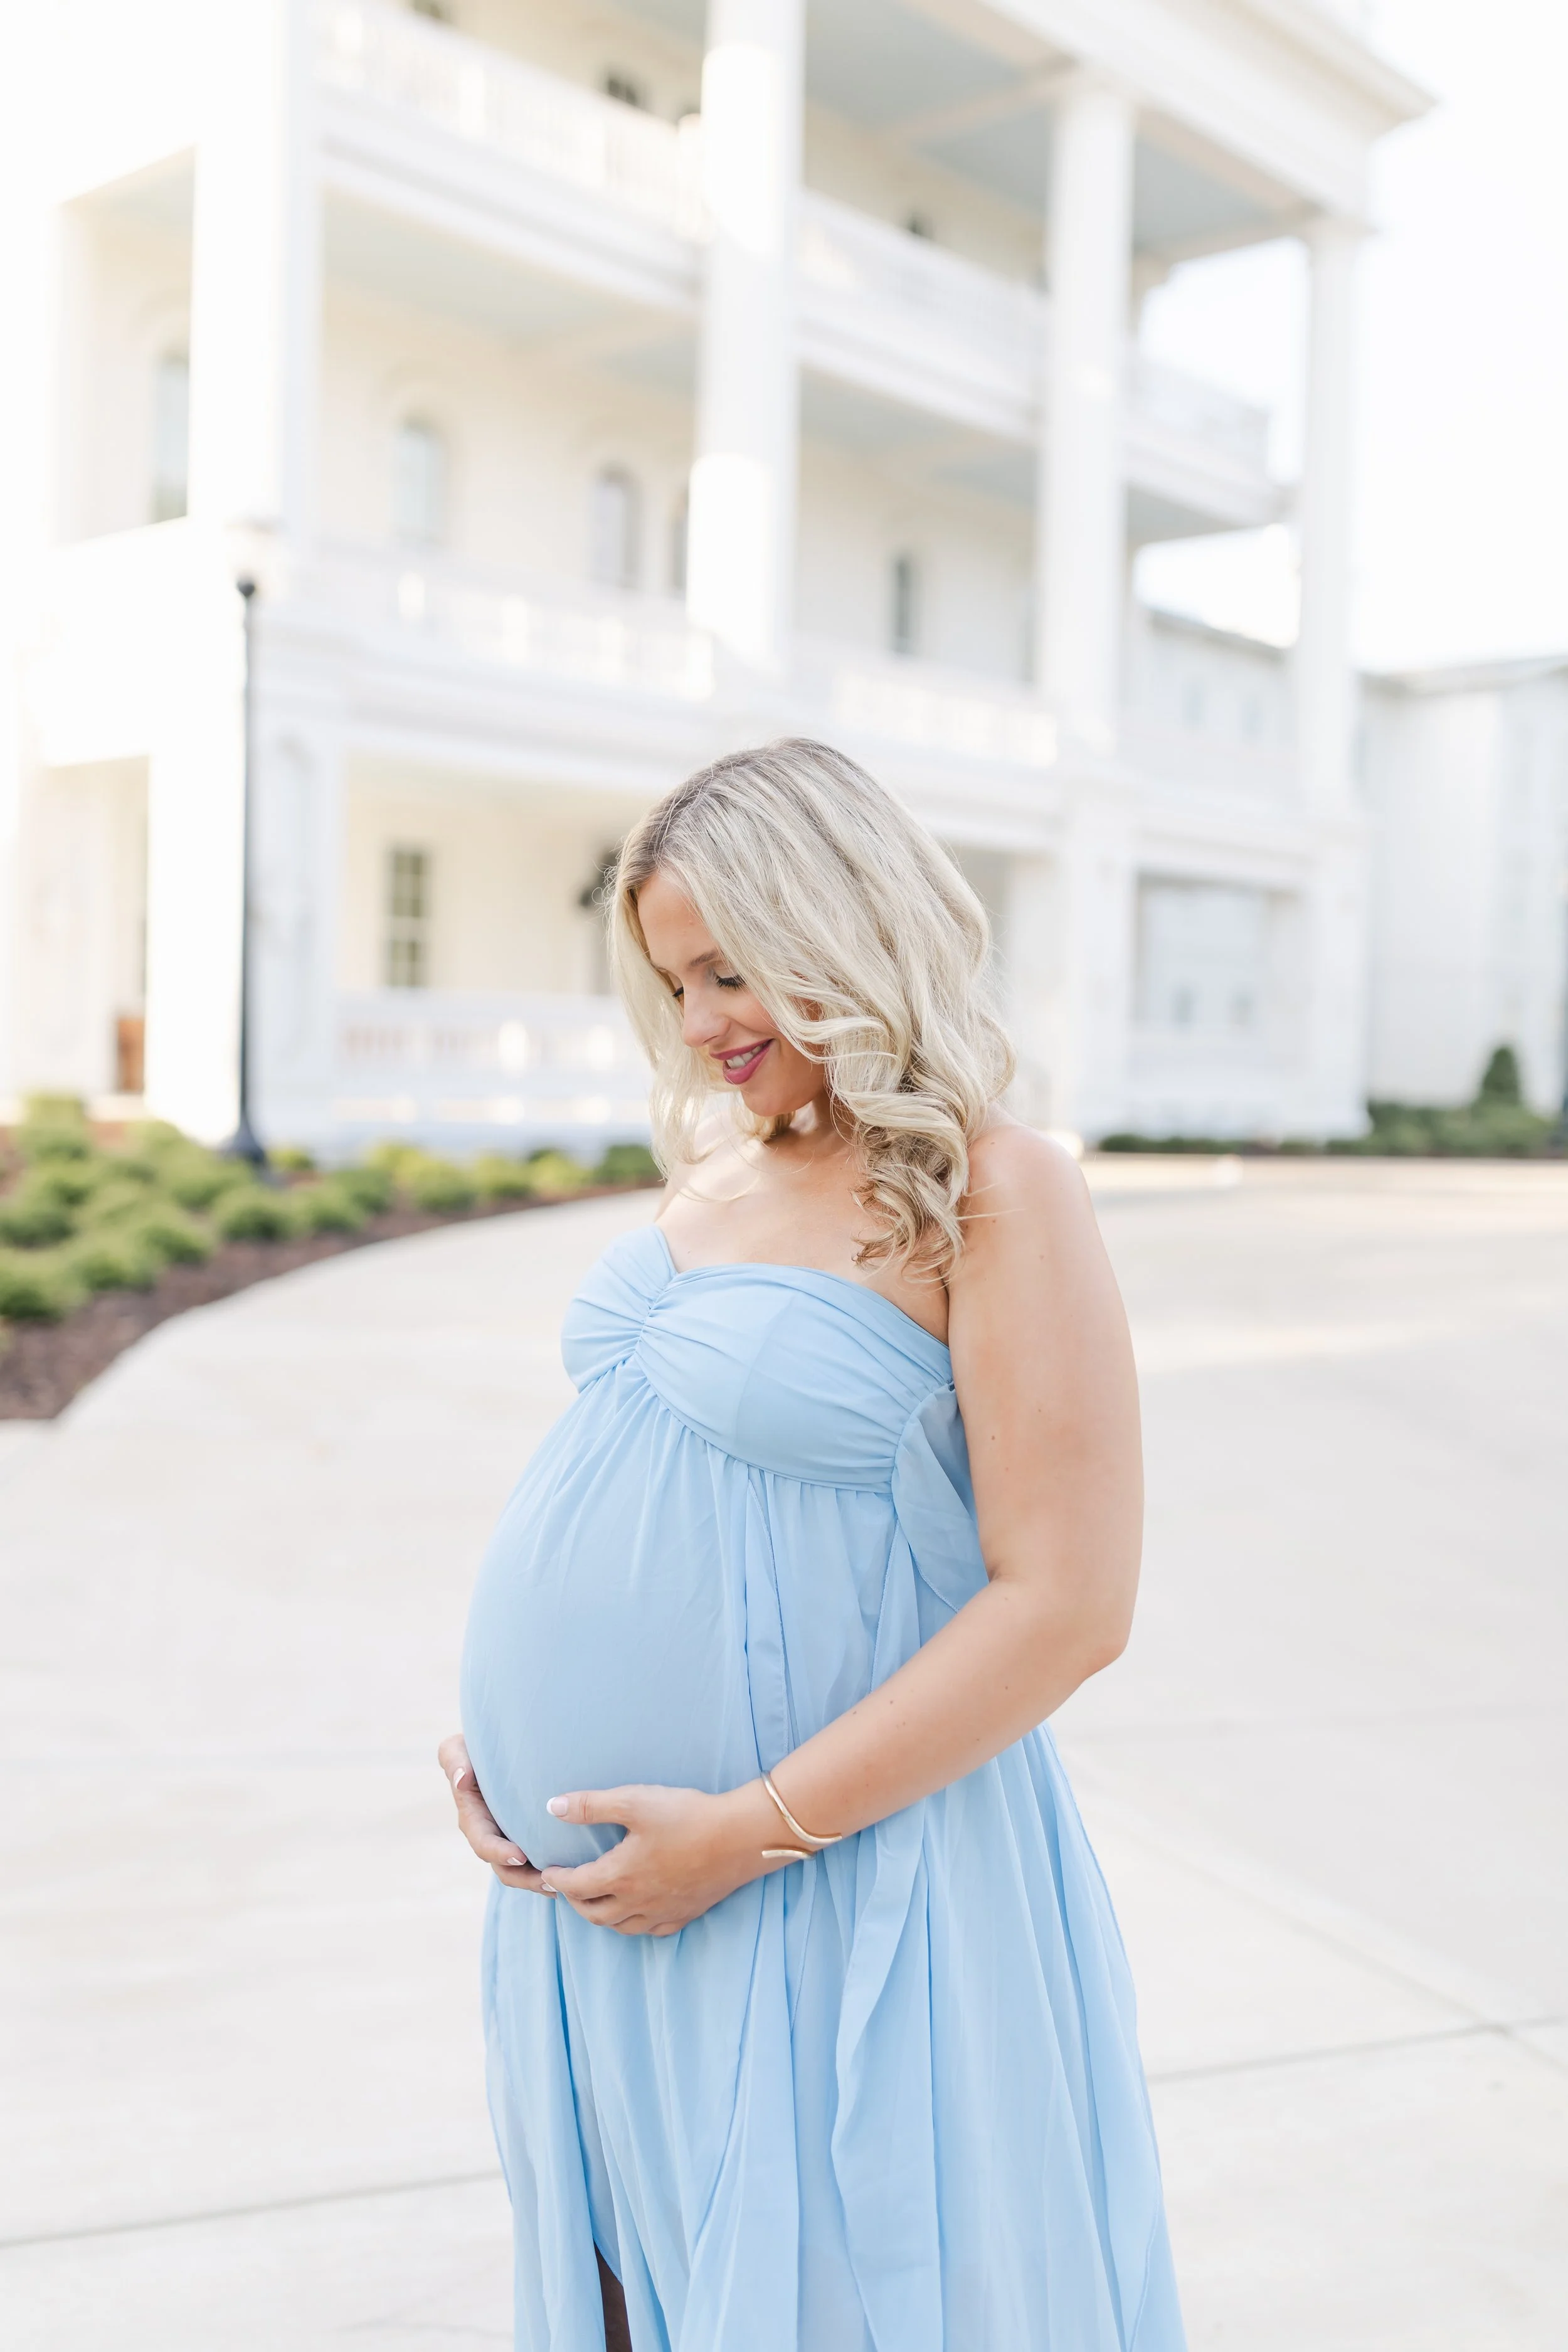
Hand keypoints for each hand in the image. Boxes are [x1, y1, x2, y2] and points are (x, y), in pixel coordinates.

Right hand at [437, 1733, 551, 1895]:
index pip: (484, 1843)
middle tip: (552, 1882)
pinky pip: (537, 1860)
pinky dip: (550, 1871)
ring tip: (564, 1886)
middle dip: (526, 1878)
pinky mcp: (527, 1838)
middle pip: (505, 1867)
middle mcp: (490, 1835)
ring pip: (522, 1872)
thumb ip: (455, 1761)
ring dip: (539, 1881)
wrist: (495, 1749)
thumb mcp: (456, 1749)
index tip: (520, 1856)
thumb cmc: (473, 1747)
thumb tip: (461, 1780)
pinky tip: (572, 1875)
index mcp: (472, 1818)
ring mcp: (508, 1840)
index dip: (499, 1853)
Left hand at [537, 1780, 786, 1936]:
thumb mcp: (635, 1801)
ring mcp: (663, 1911)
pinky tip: (638, 1913)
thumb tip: (553, 1806)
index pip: (576, 1886)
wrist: (740, 1836)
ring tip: (597, 1900)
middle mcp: (638, 1901)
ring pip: (621, 1926)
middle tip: (568, 1888)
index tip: (548, 1873)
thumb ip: (591, 1805)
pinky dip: (635, 1924)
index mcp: (621, 1875)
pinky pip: (652, 1930)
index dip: (557, 1880)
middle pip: (594, 1914)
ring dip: (601, 1916)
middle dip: (575, 1902)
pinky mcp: (686, 1913)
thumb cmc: (687, 1815)